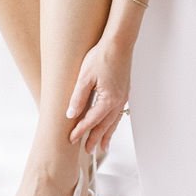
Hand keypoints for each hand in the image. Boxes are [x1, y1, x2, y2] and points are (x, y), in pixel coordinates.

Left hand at [66, 37, 131, 154]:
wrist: (119, 43)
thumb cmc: (102, 56)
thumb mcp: (85, 77)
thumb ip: (78, 97)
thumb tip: (71, 114)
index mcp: (107, 100)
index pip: (91, 121)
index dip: (80, 131)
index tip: (71, 139)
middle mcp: (117, 102)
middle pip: (104, 126)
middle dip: (95, 139)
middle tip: (88, 151)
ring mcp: (123, 98)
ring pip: (113, 122)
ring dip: (107, 135)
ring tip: (102, 146)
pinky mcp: (124, 92)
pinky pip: (118, 113)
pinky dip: (114, 123)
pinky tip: (112, 124)